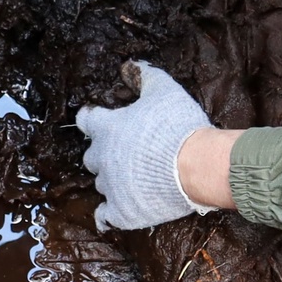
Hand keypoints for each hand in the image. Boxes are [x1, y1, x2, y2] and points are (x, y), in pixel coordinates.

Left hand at [76, 62, 217, 230]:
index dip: (91, 119)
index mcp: (107, 129)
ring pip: (102, 183)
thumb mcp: (164, 91)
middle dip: (104, 154)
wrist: (195, 166)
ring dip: (113, 180)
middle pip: (92, 156)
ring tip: (132, 179)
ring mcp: (110, 186)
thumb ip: (145, 76)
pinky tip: (113, 212)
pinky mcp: (121, 211)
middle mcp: (102, 158)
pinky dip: (108, 214)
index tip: (95, 120)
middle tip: (124, 152)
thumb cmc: (177, 126)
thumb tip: (131, 65)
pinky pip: (105, 215)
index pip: (86, 120)